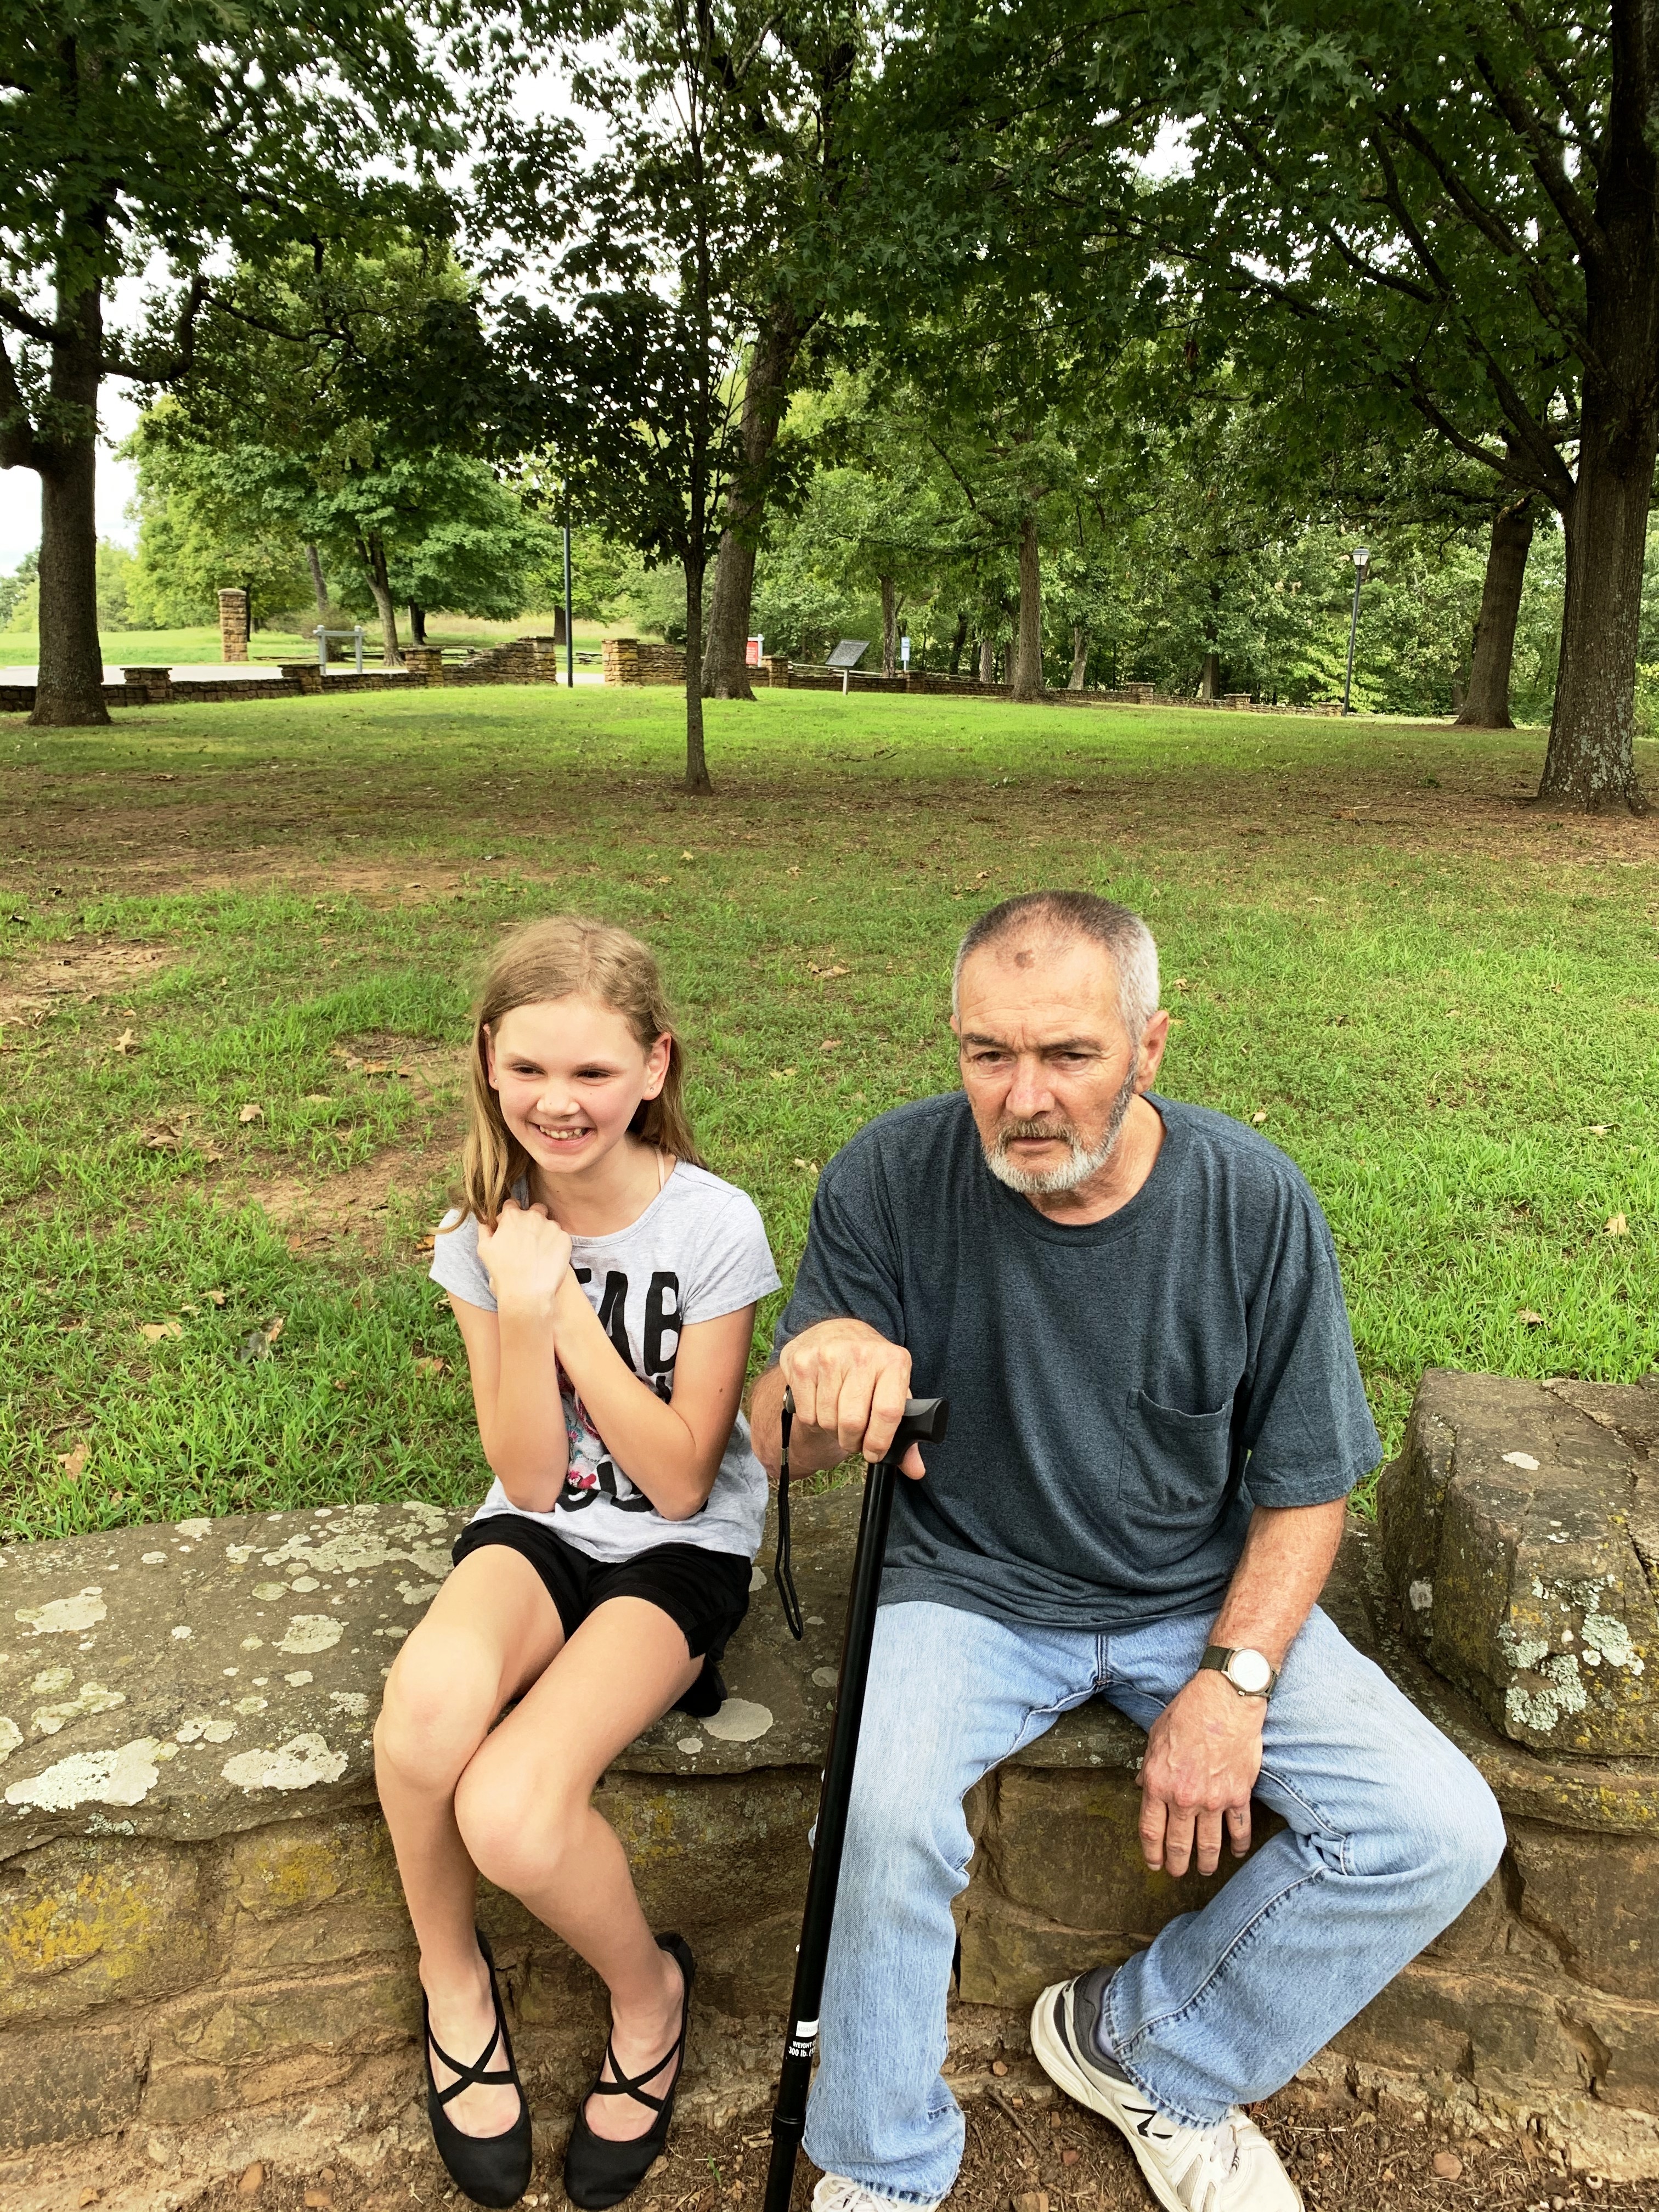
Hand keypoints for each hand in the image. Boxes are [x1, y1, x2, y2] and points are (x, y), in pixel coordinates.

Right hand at [475, 1200, 573, 1315]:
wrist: (527, 1292)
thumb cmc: (502, 1272)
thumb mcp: (484, 1248)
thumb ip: (485, 1228)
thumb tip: (485, 1216)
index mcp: (513, 1216)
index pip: (512, 1205)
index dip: (511, 1216)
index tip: (512, 1228)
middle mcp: (533, 1216)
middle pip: (535, 1209)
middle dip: (532, 1219)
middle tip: (528, 1239)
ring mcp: (551, 1226)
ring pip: (549, 1224)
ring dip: (545, 1233)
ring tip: (538, 1253)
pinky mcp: (565, 1239)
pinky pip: (560, 1237)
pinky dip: (556, 1245)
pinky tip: (548, 1259)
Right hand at [778, 1317, 924, 1476]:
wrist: (838, 1332)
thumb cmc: (871, 1369)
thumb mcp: (894, 1391)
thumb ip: (906, 1432)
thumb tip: (915, 1471)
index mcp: (893, 1361)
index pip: (888, 1412)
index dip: (879, 1442)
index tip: (874, 1453)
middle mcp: (861, 1354)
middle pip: (853, 1421)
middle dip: (853, 1441)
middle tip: (854, 1438)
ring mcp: (827, 1355)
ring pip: (828, 1420)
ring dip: (833, 1431)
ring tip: (839, 1417)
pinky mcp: (801, 1363)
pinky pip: (807, 1414)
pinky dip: (814, 1420)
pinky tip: (822, 1404)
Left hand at [1137, 1671, 1262, 1877]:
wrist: (1225, 1701)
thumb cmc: (1187, 1713)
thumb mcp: (1155, 1738)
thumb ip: (1147, 1767)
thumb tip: (1139, 1786)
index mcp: (1158, 1783)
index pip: (1150, 1830)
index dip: (1151, 1852)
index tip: (1154, 1864)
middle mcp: (1184, 1798)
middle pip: (1179, 1843)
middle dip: (1177, 1863)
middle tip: (1178, 1874)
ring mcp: (1213, 1800)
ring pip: (1209, 1843)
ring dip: (1207, 1862)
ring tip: (1206, 1871)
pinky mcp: (1239, 1795)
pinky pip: (1239, 1828)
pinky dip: (1239, 1844)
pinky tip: (1237, 1853)